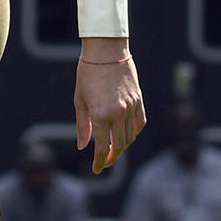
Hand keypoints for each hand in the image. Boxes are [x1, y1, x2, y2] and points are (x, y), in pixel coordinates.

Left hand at [74, 44, 145, 173]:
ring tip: (113, 149)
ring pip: (131, 136)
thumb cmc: (87, 74)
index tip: (96, 170)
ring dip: (123, 146)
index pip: (103, 147)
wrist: (106, 51)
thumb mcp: (80, 100)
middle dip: (112, 158)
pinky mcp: (139, 100)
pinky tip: (126, 135)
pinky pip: (140, 123)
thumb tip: (83, 147)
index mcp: (101, 114)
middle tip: (104, 162)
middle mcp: (118, 113)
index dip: (100, 162)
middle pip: (119, 145)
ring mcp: (131, 107)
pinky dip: (134, 133)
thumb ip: (83, 126)